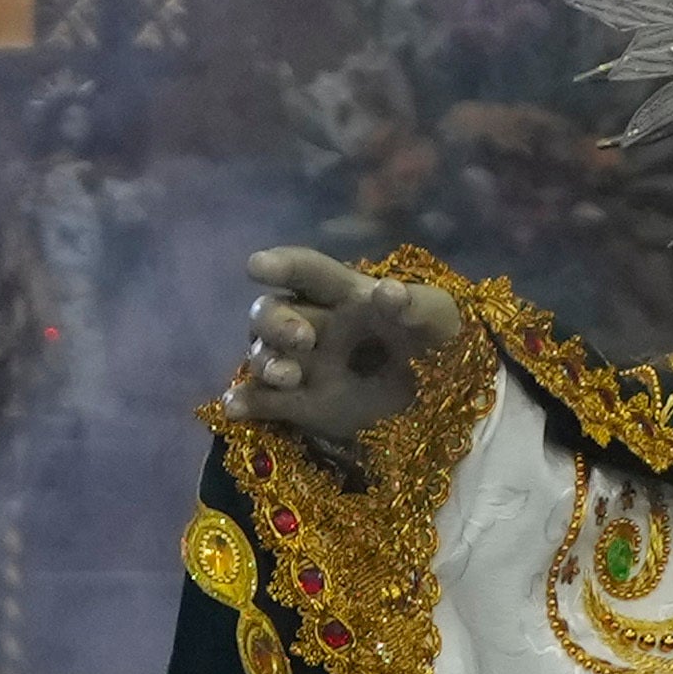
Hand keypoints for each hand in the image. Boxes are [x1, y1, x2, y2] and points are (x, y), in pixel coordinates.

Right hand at [228, 247, 463, 446]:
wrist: (435, 397)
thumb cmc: (432, 339)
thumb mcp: (437, 317)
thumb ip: (415, 304)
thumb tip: (387, 292)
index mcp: (343, 293)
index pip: (308, 272)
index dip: (282, 265)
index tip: (257, 266)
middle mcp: (312, 323)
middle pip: (271, 312)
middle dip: (277, 322)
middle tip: (302, 338)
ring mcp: (300, 364)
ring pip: (262, 354)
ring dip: (265, 362)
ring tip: (287, 377)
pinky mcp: (296, 403)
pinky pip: (260, 400)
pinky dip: (245, 403)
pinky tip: (236, 408)